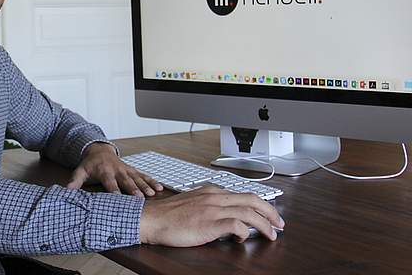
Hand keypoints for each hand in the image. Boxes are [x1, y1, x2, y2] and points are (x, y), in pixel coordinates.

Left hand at [66, 142, 163, 196]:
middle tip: (141, 197)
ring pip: (137, 178)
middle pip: (126, 181)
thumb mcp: (80, 171)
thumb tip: (68, 190)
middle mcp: (117, 170)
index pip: (109, 182)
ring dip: (146, 186)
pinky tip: (160, 188)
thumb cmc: (90, 165)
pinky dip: (152, 181)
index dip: (114, 190)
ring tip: (153, 193)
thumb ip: (75, 181)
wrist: (99, 151)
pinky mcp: (132, 170)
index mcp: (104, 171)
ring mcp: (126, 170)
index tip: (118, 197)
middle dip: (134, 189)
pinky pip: (144, 176)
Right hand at [140, 186, 284, 244]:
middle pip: (252, 199)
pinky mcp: (209, 223)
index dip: (260, 204)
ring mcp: (212, 209)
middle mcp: (214, 197)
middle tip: (280, 224)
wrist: (152, 220)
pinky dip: (245, 231)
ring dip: (264, 224)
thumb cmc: (168, 216)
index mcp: (211, 192)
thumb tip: (224, 218)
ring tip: (272, 234)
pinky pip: (235, 224)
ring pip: (248, 211)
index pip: (242, 194)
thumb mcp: (191, 205)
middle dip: (270, 212)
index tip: (268, 214)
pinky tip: (244, 238)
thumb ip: (208, 207)